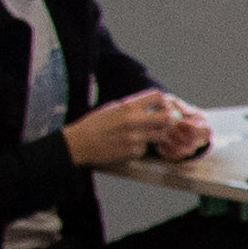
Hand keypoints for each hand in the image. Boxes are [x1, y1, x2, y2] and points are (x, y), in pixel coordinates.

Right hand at [64, 88, 195, 168]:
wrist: (79, 143)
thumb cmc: (94, 124)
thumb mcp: (112, 108)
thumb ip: (132, 107)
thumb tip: (152, 106)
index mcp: (128, 106)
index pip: (158, 96)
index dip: (162, 101)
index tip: (160, 106)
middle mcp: (134, 121)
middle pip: (167, 117)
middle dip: (168, 119)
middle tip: (162, 122)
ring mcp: (135, 138)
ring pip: (160, 135)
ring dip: (155, 135)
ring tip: (142, 134)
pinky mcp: (133, 152)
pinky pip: (145, 148)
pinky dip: (140, 147)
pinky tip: (127, 145)